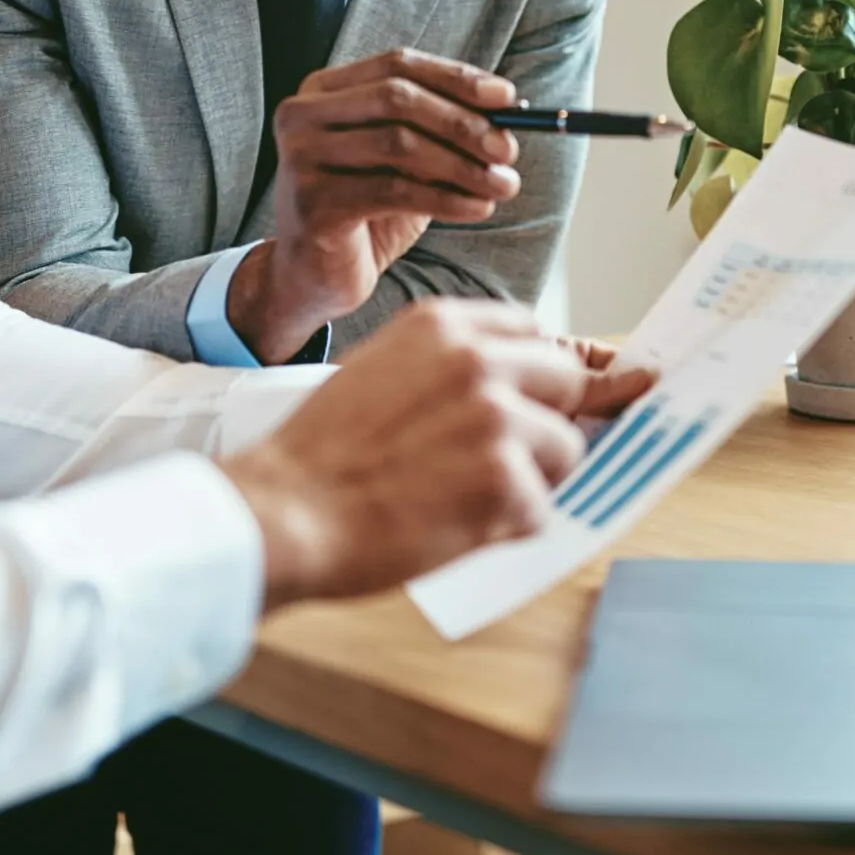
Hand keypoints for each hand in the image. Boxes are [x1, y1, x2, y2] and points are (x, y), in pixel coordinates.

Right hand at [218, 301, 657, 607]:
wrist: (286, 511)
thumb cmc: (324, 454)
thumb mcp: (384, 371)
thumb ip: (452, 368)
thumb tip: (525, 388)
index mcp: (444, 325)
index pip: (535, 333)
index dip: (546, 372)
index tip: (565, 393)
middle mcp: (478, 360)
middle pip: (568, 382)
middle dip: (548, 424)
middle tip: (504, 462)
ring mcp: (497, 418)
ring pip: (564, 451)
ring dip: (528, 483)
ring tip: (459, 500)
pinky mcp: (506, 480)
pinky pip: (541, 509)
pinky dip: (506, 529)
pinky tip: (452, 528)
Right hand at [227, 50, 522, 363]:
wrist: (313, 275)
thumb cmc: (364, 210)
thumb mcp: (403, 162)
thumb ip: (439, 131)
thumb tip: (507, 113)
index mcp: (323, 90)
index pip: (397, 65)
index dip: (455, 77)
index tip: (508, 97)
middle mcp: (302, 114)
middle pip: (397, 98)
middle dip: (462, 122)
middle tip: (508, 149)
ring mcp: (301, 157)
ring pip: (399, 144)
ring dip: (463, 165)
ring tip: (503, 185)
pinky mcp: (313, 203)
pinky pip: (394, 191)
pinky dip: (446, 198)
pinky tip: (478, 209)